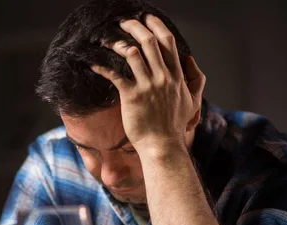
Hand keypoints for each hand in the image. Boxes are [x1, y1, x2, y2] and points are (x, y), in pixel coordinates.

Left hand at [91, 15, 205, 152]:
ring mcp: (148, 86)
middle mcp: (163, 77)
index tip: (147, 18)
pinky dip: (102, 67)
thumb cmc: (174, 127)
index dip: (156, 26)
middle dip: (134, 26)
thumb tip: (189, 62)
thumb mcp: (191, 102)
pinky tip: (93, 63)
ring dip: (117, 42)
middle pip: (149, 41)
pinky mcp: (132, 96)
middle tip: (123, 22)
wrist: (162, 146)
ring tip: (105, 38)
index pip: (167, 42)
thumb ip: (193, 81)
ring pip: (132, 53)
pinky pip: (115, 75)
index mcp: (176, 76)